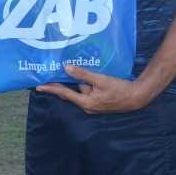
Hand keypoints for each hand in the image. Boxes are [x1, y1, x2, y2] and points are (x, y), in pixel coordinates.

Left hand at [36, 65, 150, 113]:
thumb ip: (83, 75)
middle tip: (47, 75)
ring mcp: (93, 105)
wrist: (137, 97)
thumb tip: (67, 68)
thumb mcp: (101, 80)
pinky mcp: (98, 102)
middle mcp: (87, 106)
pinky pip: (86, 92)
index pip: (64, 94)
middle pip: (70, 93)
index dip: (51, 89)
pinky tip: (81, 76)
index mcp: (86, 102)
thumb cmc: (120, 89)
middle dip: (60, 84)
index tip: (38, 86)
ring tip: (65, 70)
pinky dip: (82, 84)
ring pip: (79, 91)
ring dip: (74, 82)